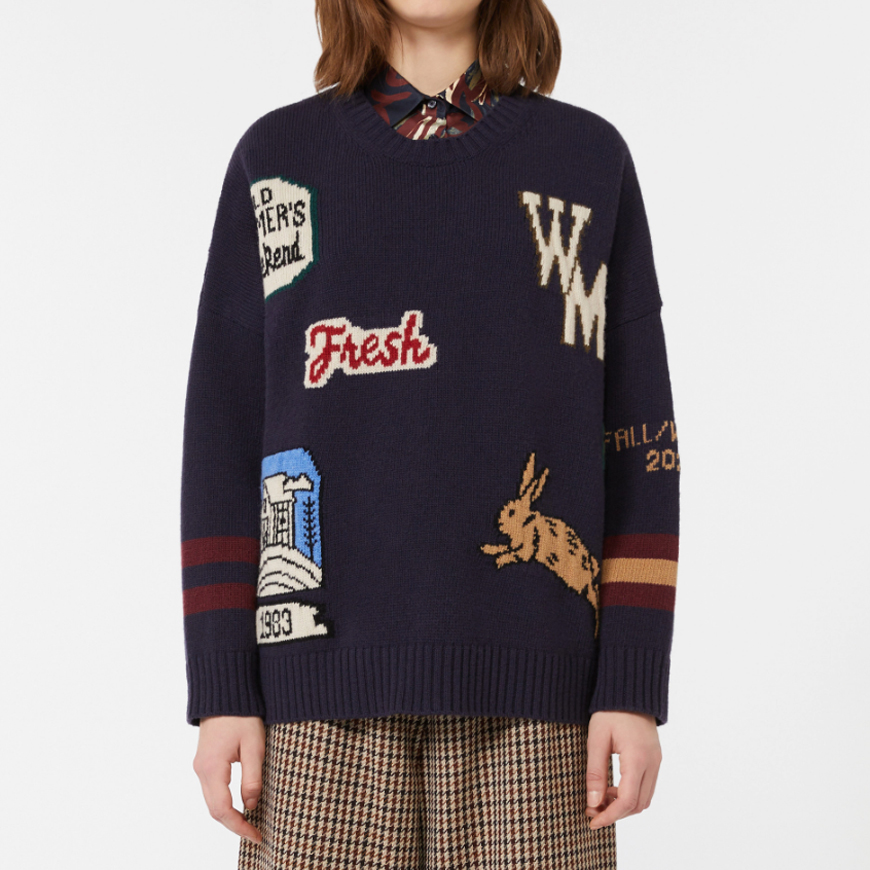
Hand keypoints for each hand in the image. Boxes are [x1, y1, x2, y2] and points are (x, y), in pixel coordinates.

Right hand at [193, 715, 264, 844]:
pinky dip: (224, 802)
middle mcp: (201, 770)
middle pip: (214, 810)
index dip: (240, 826)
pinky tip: (240, 803)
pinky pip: (212, 790)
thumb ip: (252, 777)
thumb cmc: (242, 714)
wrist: (225, 691)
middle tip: (256, 832)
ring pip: (212, 801)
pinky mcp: (205, 761)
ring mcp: (201, 766)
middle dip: (234, 824)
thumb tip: (251, 805)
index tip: (257, 835)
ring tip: (251, 822)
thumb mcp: (254, 745)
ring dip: (229, 814)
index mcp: (212, 768)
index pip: (223, 810)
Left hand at [585, 710, 660, 828]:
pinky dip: (631, 794)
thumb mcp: (596, 739)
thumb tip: (593, 803)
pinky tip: (612, 788)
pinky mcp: (655, 758)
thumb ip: (595, 772)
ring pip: (644, 798)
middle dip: (616, 813)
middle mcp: (652, 763)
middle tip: (592, 810)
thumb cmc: (610, 711)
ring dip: (624, 805)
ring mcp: (656, 761)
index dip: (610, 816)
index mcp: (638, 758)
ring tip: (600, 799)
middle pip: (638, 805)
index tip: (592, 821)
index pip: (627, 801)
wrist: (629, 689)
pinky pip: (646, 786)